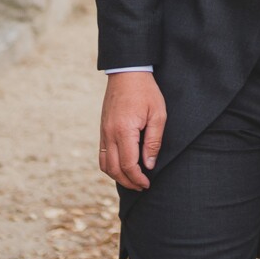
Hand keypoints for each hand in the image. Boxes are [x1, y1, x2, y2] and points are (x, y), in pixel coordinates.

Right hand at [98, 71, 165, 190]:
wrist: (127, 72)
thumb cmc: (146, 92)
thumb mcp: (158, 114)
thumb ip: (153, 141)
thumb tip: (148, 164)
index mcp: (124, 131)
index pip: (128, 165)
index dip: (138, 178)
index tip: (148, 183)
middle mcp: (109, 133)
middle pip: (113, 169)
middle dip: (127, 182)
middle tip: (141, 186)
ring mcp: (103, 131)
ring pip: (104, 164)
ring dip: (117, 176)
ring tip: (132, 180)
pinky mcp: (102, 128)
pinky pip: (102, 153)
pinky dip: (109, 166)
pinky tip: (122, 166)